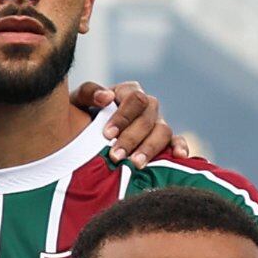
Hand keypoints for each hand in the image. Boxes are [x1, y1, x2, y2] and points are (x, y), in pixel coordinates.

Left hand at [75, 79, 198, 163]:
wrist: (79, 135)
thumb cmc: (78, 116)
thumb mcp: (77, 102)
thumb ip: (88, 93)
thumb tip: (106, 97)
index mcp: (127, 93)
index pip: (134, 99)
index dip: (123, 117)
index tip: (107, 134)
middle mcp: (146, 106)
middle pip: (148, 118)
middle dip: (132, 138)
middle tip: (116, 156)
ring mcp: (156, 123)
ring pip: (163, 131)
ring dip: (150, 148)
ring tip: (135, 164)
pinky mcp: (163, 140)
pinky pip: (176, 140)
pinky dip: (180, 146)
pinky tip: (179, 156)